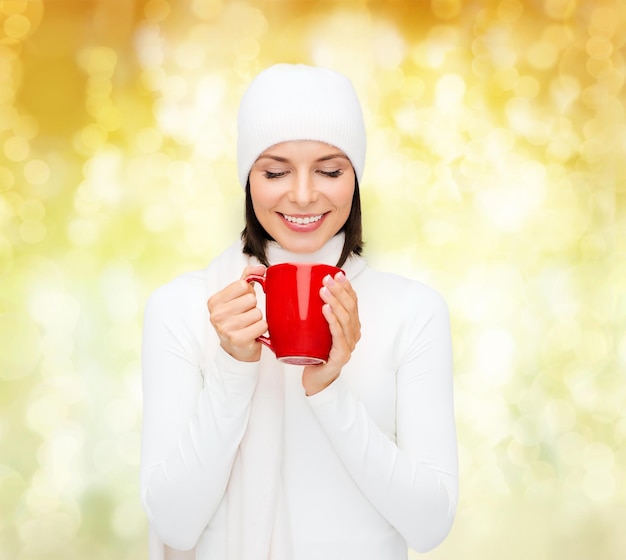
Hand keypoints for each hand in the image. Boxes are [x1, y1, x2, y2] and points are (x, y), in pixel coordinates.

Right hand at [207, 265, 267, 361]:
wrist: (236, 349)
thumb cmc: (237, 319)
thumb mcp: (237, 297)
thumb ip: (247, 277)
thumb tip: (261, 267)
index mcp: (214, 301)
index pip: (242, 285)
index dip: (248, 293)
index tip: (242, 303)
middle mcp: (216, 315)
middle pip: (251, 299)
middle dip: (253, 307)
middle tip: (246, 317)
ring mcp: (226, 328)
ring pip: (258, 313)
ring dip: (258, 319)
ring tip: (249, 326)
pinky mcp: (238, 340)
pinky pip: (262, 325)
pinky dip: (262, 329)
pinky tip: (253, 334)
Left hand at [302, 271, 360, 395]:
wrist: (316, 380)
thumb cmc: (315, 353)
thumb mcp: (317, 329)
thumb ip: (314, 313)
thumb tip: (297, 291)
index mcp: (350, 325)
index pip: (352, 302)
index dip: (346, 287)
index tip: (337, 274)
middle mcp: (353, 333)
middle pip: (350, 307)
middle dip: (339, 290)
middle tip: (327, 278)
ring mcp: (349, 345)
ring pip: (345, 319)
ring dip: (335, 301)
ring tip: (324, 290)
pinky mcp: (341, 355)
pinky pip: (338, 335)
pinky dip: (333, 321)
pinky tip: (326, 309)